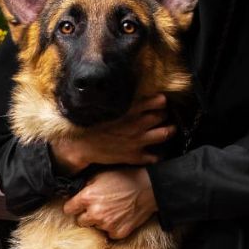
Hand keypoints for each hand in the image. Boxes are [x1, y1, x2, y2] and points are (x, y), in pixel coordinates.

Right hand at [52, 94, 174, 172]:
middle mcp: (137, 124)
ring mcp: (137, 141)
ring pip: (164, 134)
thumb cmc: (90, 123)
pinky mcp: (133, 156)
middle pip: (162, 116)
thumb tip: (132, 91)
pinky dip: (156, 155)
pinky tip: (156, 152)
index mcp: (130, 110)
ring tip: (169, 129)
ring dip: (169, 130)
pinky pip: (153, 157)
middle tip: (163, 115)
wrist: (79, 145)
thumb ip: (123, 101)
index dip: (161, 101)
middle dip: (164, 115)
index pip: (158, 102)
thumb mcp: (106, 106)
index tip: (161, 101)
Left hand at [62, 169, 156, 239]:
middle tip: (98, 208)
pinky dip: (113, 227)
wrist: (148, 188)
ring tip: (113, 210)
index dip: (73, 206)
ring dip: (100, 221)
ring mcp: (106, 225)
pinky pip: (109, 233)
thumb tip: (75, 194)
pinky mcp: (118, 232)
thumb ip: (85, 186)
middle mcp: (94, 213)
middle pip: (80, 221)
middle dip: (86, 215)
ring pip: (95, 227)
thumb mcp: (101, 175)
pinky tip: (120, 217)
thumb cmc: (125, 178)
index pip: (68, 209)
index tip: (79, 205)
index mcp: (87, 198)